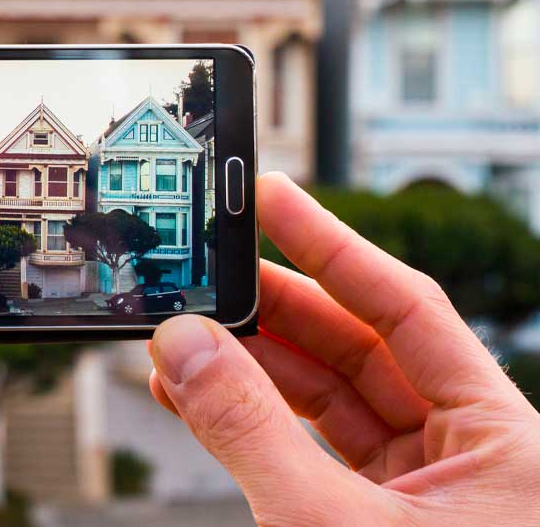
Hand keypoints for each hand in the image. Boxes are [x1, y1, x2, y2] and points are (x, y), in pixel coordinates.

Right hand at [148, 172, 539, 524]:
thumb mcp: (328, 525)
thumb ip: (250, 431)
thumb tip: (185, 346)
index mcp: (505, 442)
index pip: (409, 309)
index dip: (330, 245)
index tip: (272, 197)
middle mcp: (471, 454)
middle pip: (361, 345)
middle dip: (275, 307)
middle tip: (210, 267)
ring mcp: (426, 489)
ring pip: (329, 397)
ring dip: (252, 365)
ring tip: (188, 337)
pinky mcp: (380, 518)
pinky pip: (311, 446)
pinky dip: (254, 421)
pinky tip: (201, 396)